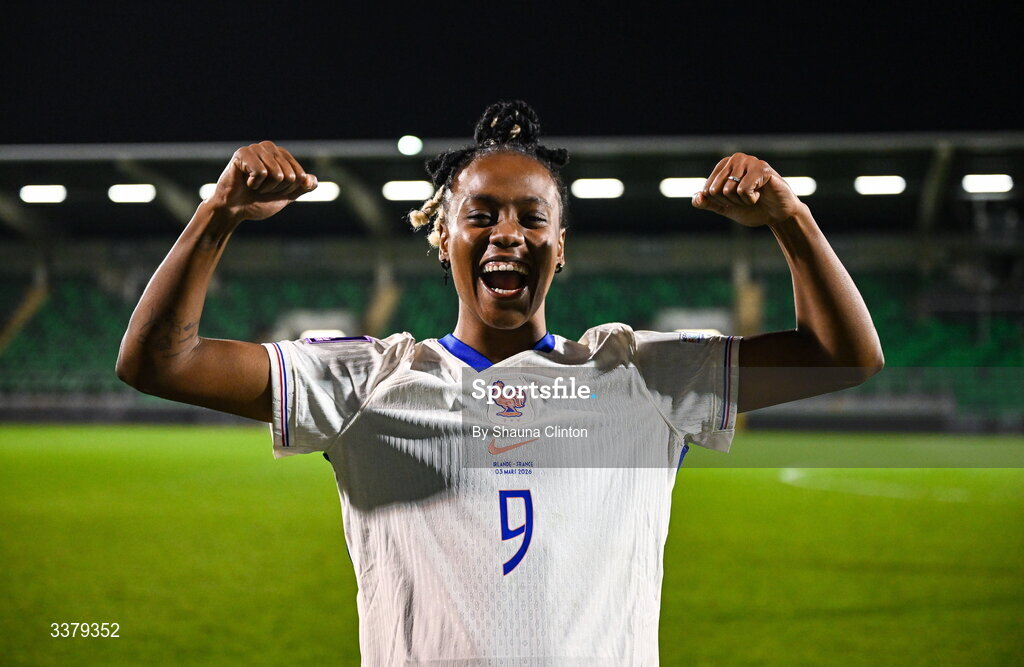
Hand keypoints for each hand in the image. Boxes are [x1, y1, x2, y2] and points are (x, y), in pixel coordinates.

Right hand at [205, 141, 317, 222]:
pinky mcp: (242, 153)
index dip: (289, 190)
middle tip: (261, 190)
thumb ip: (301, 188)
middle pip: (290, 175)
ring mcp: (256, 148)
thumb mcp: (284, 196)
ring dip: (265, 187)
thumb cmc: (257, 202)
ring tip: (253, 186)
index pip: (300, 176)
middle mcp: (269, 147)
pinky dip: (254, 184)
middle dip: (277, 189)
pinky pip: (261, 172)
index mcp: (282, 155)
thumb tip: (312, 180)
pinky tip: (245, 182)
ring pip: (277, 174)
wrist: (234, 210)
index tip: (274, 191)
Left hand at [691, 152, 807, 226]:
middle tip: (746, 199)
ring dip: (742, 201)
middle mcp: (735, 159)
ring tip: (755, 196)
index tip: (735, 200)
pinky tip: (761, 193)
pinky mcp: (762, 168)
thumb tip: (695, 198)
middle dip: (730, 202)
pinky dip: (751, 199)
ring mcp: (749, 161)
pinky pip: (743, 190)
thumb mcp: (725, 208)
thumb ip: (708, 203)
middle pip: (715, 190)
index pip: (706, 190)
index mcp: (723, 166)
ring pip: (729, 190)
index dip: (720, 202)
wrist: (777, 215)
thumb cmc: (752, 208)